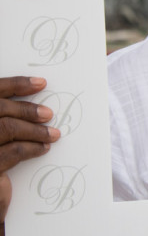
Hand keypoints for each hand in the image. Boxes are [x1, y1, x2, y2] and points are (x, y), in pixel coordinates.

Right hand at [0, 76, 58, 221]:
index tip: (41, 83)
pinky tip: (44, 149)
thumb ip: (6, 119)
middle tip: (49, 114)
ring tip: (53, 134)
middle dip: (26, 109)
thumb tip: (37, 99)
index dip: (14, 84)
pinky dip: (32, 148)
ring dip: (34, 130)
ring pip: (5, 128)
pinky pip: (11, 152)